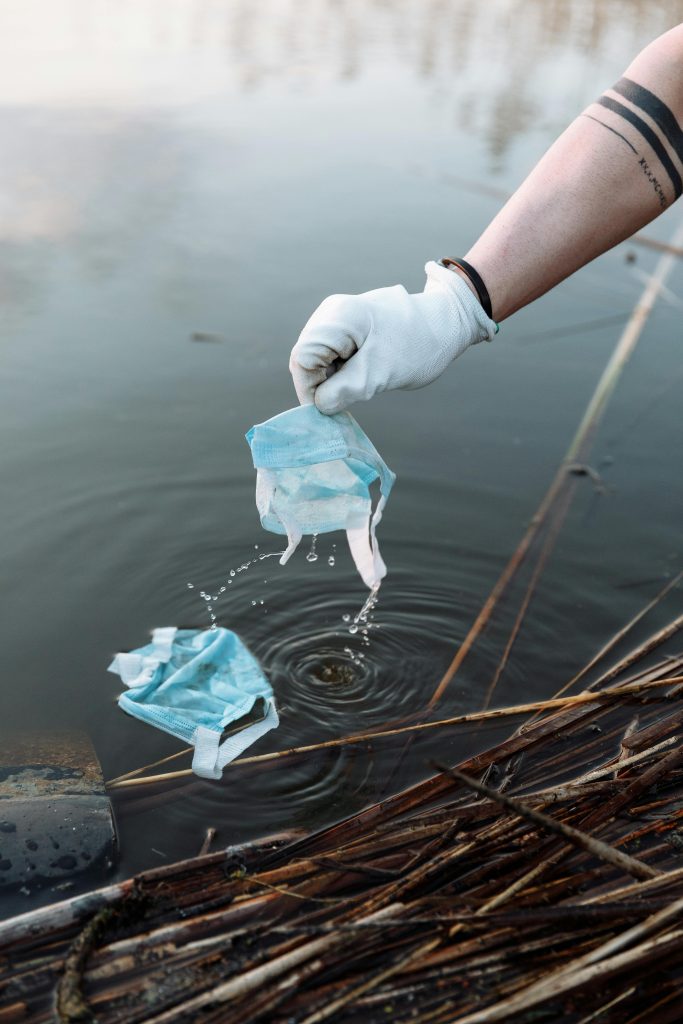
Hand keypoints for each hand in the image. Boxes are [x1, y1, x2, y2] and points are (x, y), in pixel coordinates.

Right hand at [289, 260, 496, 414]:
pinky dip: (341, 370)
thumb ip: (344, 391)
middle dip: (320, 384)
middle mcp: (332, 312)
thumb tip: (318, 407)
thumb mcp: (380, 374)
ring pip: (318, 356)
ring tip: (360, 386)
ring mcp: (339, 317)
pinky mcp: (348, 326)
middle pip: (307, 356)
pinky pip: (332, 353)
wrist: (448, 324)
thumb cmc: (418, 346)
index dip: (309, 388)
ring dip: (332, 378)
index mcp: (338, 317)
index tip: (325, 412)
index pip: (303, 358)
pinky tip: (361, 376)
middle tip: (345, 402)